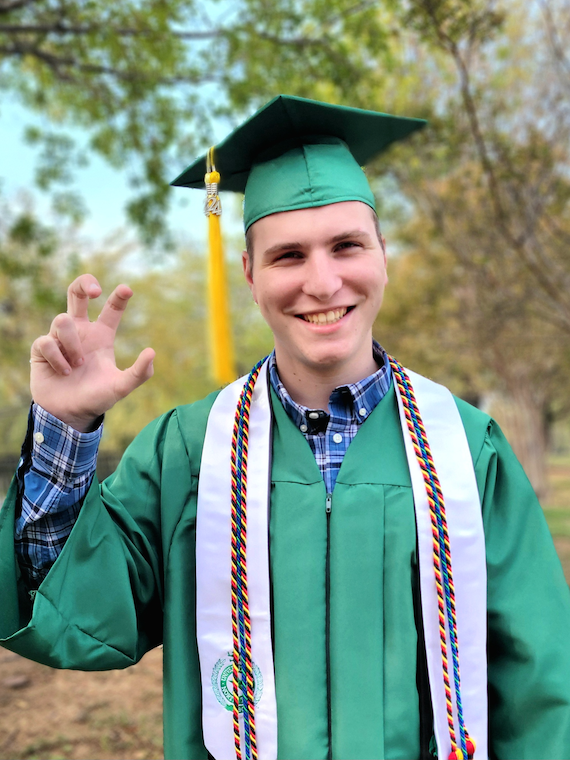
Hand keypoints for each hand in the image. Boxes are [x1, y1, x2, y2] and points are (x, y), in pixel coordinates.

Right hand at [30, 274, 154, 431]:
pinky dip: (58, 357)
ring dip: (72, 344)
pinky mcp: (41, 348)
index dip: (119, 297)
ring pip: (63, 319)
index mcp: (102, 335)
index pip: (111, 309)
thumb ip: (139, 373)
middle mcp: (81, 332)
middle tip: (95, 290)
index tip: (127, 289)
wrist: (69, 414)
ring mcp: (60, 338)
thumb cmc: (96, 398)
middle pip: (77, 293)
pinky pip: (47, 341)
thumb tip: (151, 352)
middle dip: (84, 283)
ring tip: (77, 366)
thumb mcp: (121, 387)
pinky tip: (64, 372)